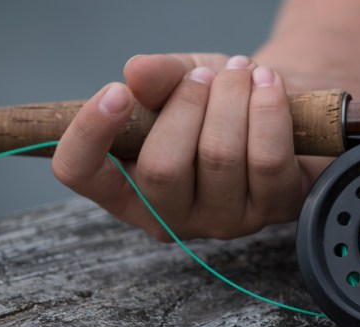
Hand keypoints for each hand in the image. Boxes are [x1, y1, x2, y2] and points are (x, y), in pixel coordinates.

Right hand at [52, 53, 320, 240]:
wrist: (277, 105)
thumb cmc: (215, 100)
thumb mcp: (179, 79)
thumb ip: (156, 77)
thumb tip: (137, 74)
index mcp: (128, 187)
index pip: (82, 174)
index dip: (89, 134)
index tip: (115, 92)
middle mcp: (172, 216)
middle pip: (162, 168)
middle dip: (184, 104)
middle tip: (203, 75)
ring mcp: (224, 220)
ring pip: (219, 157)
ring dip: (231, 98)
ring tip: (242, 72)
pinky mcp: (274, 211)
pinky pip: (268, 160)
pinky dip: (268, 110)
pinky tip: (268, 85)